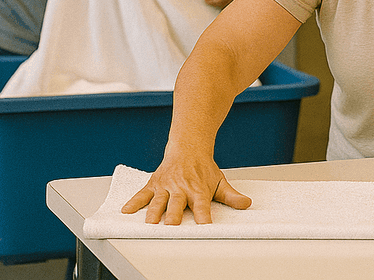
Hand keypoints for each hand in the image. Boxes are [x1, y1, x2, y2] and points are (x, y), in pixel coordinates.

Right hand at [121, 154, 251, 224]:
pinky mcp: (154, 184)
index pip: (202, 207)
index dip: (203, 217)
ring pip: (159, 201)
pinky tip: (127, 210)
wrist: (189, 146)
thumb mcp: (219, 181)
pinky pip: (142, 194)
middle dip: (173, 216)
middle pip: (176, 205)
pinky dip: (134, 202)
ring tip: (150, 222)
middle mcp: (181, 188)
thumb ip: (231, 196)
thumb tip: (246, 204)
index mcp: (198, 190)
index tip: (204, 227)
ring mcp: (166, 186)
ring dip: (154, 211)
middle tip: (171, 226)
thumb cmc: (203, 168)